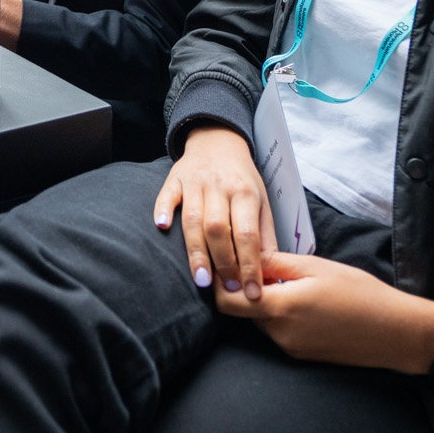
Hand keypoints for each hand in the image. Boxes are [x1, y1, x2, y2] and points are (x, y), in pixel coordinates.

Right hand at [152, 126, 276, 300]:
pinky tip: (162, 227)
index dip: (250, 265)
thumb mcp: (262, 200)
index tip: (251, 292)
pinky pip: (167, 195)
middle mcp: (220, 186)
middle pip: (218, 228)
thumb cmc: (242, 178)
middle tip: (227, 289)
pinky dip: (163, 210)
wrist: (218, 140)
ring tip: (202, 280)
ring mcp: (195, 182)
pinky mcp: (175, 178)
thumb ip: (265, 235)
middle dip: (223, 262)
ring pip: (193, 219)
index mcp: (245, 193)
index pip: (248, 234)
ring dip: (197, 251)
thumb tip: (271, 272)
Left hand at [236, 250, 433, 374]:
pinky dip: (282, 315)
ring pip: (262, 321)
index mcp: (281, 307)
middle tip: (268, 267)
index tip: (226, 264)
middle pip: (243, 311)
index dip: (220, 283)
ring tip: (294, 283)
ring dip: (267, 302)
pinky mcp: (302, 356)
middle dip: (248, 289)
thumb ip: (276, 264)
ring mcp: (290, 348)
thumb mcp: (317, 267)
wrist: (396, 333)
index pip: (226, 302)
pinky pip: (280, 332)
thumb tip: (246, 259)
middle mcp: (280, 334)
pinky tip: (307, 303)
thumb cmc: (361, 294)